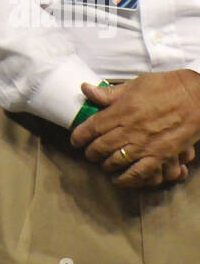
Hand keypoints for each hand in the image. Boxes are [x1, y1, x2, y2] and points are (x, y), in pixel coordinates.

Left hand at [70, 71, 199, 188]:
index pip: (92, 127)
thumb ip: (109, 93)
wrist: (196, 97)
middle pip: (101, 147)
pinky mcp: (160, 156)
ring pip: (116, 162)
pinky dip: (126, 179)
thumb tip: (86, 89)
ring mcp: (145, 145)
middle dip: (91, 152)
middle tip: (89, 153)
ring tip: (103, 163)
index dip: (79, 136)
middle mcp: (130, 130)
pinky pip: (139, 173)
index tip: (75, 140)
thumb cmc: (165, 87)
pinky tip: (119, 179)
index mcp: (122, 110)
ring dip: (106, 165)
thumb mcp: (135, 84)